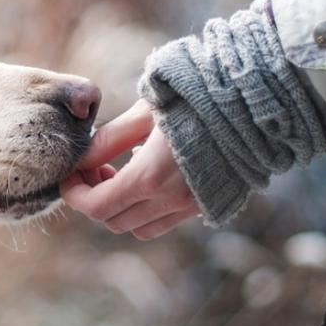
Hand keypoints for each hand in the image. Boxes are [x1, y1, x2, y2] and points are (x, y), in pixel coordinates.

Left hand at [59, 99, 200, 239]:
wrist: (256, 102)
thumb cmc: (196, 97)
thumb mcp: (144, 112)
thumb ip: (108, 140)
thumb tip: (81, 159)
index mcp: (151, 177)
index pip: (96, 206)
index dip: (74, 193)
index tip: (69, 174)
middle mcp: (171, 200)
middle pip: (112, 221)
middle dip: (93, 198)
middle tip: (93, 167)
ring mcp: (192, 206)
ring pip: (138, 228)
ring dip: (120, 207)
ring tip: (118, 172)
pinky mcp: (207, 204)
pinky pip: (164, 221)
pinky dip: (145, 209)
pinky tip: (147, 174)